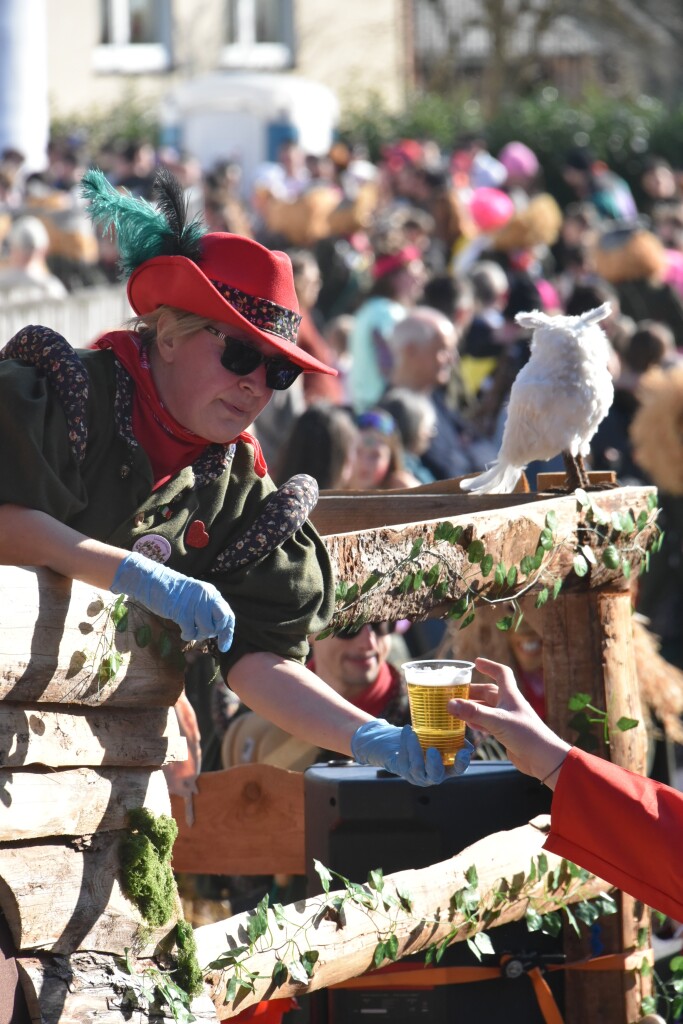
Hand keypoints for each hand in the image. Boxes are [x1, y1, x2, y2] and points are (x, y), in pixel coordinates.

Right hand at [111, 552, 234, 651]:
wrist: (153, 582)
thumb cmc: (173, 593)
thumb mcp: (196, 597)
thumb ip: (207, 609)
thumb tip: (216, 630)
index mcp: (211, 593)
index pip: (228, 615)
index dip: (228, 633)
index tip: (224, 647)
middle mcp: (207, 597)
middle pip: (221, 621)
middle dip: (214, 632)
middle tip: (201, 632)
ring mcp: (195, 603)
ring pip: (207, 629)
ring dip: (198, 635)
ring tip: (189, 631)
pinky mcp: (182, 611)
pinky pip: (191, 631)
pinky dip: (188, 635)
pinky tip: (183, 633)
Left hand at [351, 719, 472, 786]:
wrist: (395, 741)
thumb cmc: (422, 738)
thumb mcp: (437, 736)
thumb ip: (451, 739)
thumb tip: (467, 744)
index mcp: (445, 767)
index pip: (457, 770)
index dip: (462, 763)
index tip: (464, 753)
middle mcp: (431, 775)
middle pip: (436, 775)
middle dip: (434, 764)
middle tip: (432, 750)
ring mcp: (415, 775)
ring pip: (416, 768)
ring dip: (415, 750)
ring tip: (414, 733)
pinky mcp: (400, 769)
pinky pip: (403, 759)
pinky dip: (405, 743)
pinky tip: (407, 729)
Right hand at [449, 658, 569, 786]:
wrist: (543, 759)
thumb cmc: (526, 735)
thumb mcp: (497, 721)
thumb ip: (474, 713)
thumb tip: (450, 704)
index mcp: (511, 695)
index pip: (501, 673)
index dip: (489, 666)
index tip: (476, 662)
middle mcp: (509, 705)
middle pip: (488, 692)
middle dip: (472, 691)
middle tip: (455, 693)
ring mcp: (507, 719)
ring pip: (486, 709)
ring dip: (472, 707)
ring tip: (456, 708)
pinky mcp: (506, 733)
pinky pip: (488, 723)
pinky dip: (477, 722)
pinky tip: (468, 724)